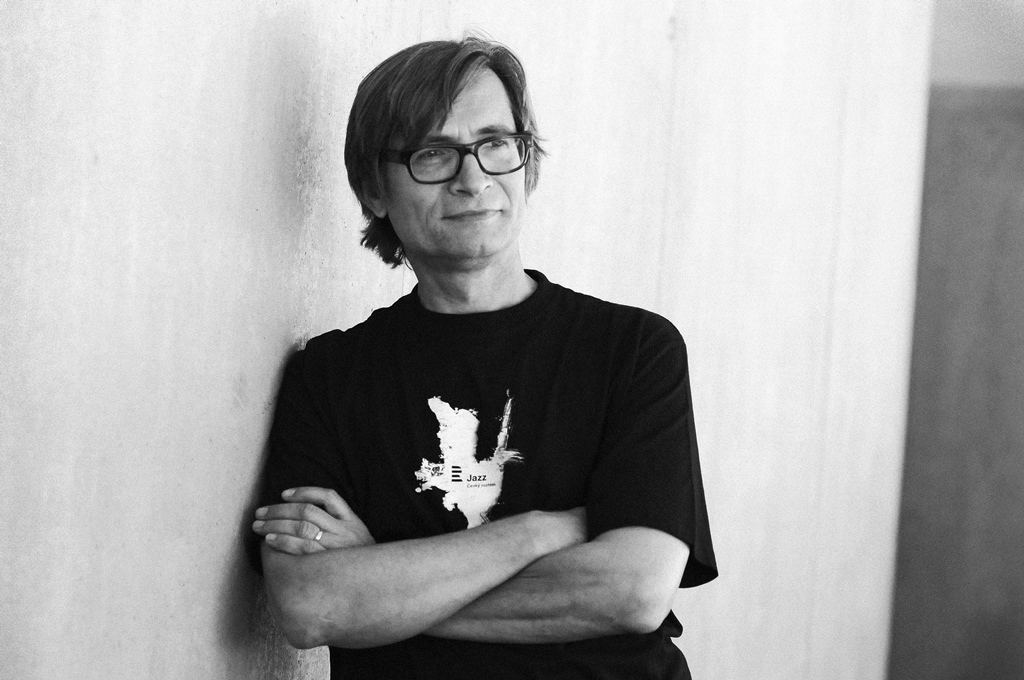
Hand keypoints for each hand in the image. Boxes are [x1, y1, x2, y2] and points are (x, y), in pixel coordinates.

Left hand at [253, 486, 375, 554]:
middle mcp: (344, 531)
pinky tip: (270, 539)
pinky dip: (284, 541)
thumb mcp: (358, 536)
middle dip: (280, 510)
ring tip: (258, 526)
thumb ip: (338, 523)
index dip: (304, 492)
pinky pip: (302, 549)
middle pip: (307, 512)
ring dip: (276, 524)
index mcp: (351, 520)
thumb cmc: (360, 561)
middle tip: (260, 513)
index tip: (283, 494)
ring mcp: (336, 547)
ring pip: (302, 527)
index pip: (328, 497)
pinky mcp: (328, 564)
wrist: (376, 584)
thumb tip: (301, 513)